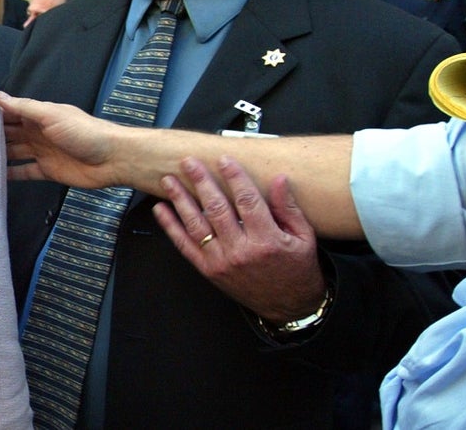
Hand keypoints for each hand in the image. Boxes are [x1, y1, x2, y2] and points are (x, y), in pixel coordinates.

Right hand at [0, 92, 126, 187]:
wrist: (111, 158)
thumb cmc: (84, 132)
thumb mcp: (51, 115)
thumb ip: (24, 108)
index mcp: (39, 115)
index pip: (11, 111)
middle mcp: (38, 132)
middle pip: (10, 133)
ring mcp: (42, 152)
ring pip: (15, 152)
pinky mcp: (47, 170)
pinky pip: (25, 172)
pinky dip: (11, 175)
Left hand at [153, 156, 325, 322]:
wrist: (288, 306)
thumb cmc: (296, 270)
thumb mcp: (303, 237)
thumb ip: (288, 208)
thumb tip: (279, 179)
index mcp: (266, 240)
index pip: (247, 201)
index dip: (234, 177)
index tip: (224, 160)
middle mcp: (241, 251)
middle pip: (217, 209)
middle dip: (201, 182)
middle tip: (189, 163)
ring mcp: (222, 262)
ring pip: (196, 225)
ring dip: (180, 200)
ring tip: (169, 181)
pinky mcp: (210, 271)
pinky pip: (185, 246)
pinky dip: (171, 227)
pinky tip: (162, 210)